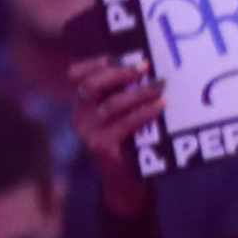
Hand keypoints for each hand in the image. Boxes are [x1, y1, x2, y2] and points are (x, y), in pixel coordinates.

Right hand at [73, 55, 164, 214]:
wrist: (125, 181)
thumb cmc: (129, 141)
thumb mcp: (122, 116)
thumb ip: (124, 95)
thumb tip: (148, 68)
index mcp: (82, 104)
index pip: (76, 77)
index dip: (93, 64)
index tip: (114, 57)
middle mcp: (80, 116)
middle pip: (92, 86)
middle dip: (118, 74)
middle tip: (144, 67)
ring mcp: (89, 133)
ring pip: (111, 105)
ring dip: (139, 93)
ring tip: (160, 87)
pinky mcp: (103, 147)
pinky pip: (125, 124)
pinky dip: (145, 112)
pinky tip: (160, 106)